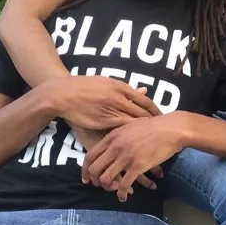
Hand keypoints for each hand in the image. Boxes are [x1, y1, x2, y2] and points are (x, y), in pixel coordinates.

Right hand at [47, 76, 161, 130]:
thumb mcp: (107, 83)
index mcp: (120, 87)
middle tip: (162, 131)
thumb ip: (126, 89)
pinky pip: (121, 130)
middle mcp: (118, 98)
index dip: (155, 110)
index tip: (162, 117)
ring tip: (153, 136)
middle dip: (153, 123)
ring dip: (143, 131)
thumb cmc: (86, 87)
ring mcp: (110, 110)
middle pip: (142, 112)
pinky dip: (129, 135)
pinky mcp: (102, 122)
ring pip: (133, 123)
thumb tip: (145, 90)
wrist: (63, 94)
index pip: (145, 100)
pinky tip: (135, 141)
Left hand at [71, 123, 160, 198]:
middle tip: (99, 186)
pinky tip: (124, 197)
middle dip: (95, 181)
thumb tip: (111, 143)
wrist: (171, 129)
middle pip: (95, 169)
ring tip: (114, 190)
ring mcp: (126, 157)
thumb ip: (118, 135)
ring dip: (108, 188)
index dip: (85, 169)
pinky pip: (124, 185)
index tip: (87, 178)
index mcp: (112, 137)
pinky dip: (122, 194)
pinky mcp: (138, 166)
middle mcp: (115, 147)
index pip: (90, 156)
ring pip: (106, 179)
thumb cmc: (154, 125)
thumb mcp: (130, 125)